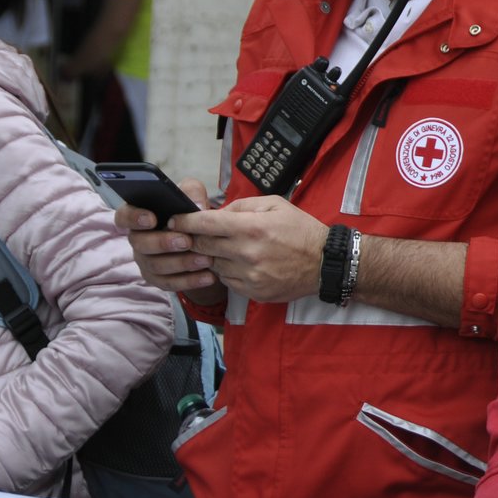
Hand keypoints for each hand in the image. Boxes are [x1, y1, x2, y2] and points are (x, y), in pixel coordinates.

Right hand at [114, 178, 225, 299]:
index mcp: (140, 216)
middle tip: (186, 241)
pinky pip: (169, 283)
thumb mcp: (193, 196)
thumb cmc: (190, 213)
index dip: (133, 218)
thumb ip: (192, 191)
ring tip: (205, 259)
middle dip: (163, 242)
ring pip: (156, 266)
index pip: (124, 216)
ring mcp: (145, 261)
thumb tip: (197, 205)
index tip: (151, 219)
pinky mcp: (158, 279)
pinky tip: (208, 276)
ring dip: (182, 263)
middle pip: (140, 243)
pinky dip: (190, 281)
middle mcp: (138, 240)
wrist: (204, 241)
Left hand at [171, 196, 328, 304]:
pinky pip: (227, 280)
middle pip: (203, 246)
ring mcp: (249, 276)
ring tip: (227, 248)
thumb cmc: (300, 230)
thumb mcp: (275, 205)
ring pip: (213, 264)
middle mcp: (247, 254)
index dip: (184, 221)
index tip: (173, 220)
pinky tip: (240, 263)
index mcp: (252, 228)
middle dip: (194, 238)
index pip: (205, 224)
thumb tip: (217, 213)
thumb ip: (242, 206)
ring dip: (213, 255)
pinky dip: (227, 270)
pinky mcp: (252, 292)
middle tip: (191, 234)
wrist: (324, 263)